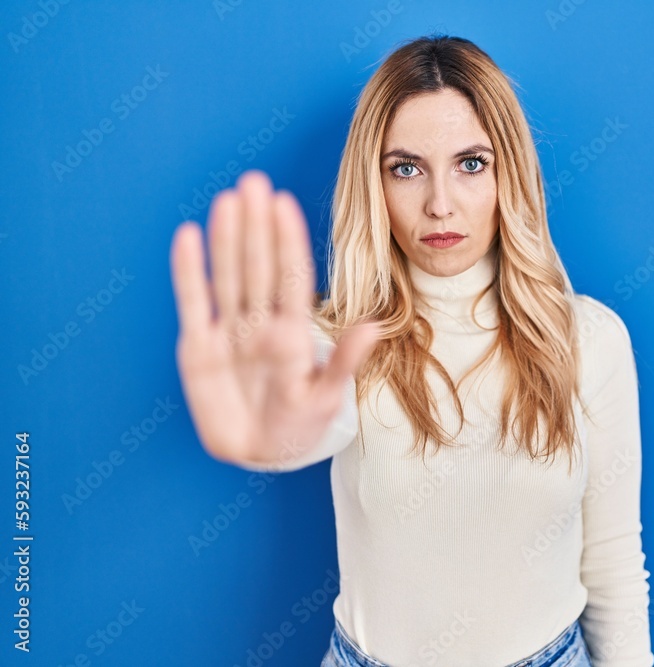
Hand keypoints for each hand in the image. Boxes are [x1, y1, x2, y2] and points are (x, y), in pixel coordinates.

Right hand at [169, 170, 379, 466]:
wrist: (260, 452)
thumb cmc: (300, 423)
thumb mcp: (326, 396)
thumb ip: (344, 362)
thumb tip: (374, 327)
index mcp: (294, 332)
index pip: (291, 278)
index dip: (287, 241)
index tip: (285, 204)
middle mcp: (261, 323)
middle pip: (258, 266)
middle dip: (256, 226)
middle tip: (254, 181)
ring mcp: (230, 332)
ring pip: (228, 276)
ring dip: (227, 238)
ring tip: (229, 199)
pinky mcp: (198, 348)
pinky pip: (193, 303)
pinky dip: (189, 272)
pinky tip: (189, 235)